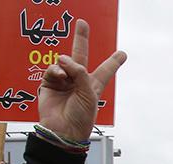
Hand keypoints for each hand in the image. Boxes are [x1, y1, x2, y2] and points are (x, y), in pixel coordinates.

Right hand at [36, 19, 126, 143]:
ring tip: (67, 76)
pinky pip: (53, 69)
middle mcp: (78, 81)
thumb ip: (80, 74)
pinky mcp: (49, 83)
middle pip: (81, 55)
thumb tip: (64, 59)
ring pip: (64, 61)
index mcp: (93, 85)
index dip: (113, 62)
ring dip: (66, 64)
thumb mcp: (89, 95)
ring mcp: (63, 81)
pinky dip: (57, 71)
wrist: (63, 131)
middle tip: (82, 23)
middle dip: (81, 38)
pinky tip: (61, 77)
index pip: (105, 70)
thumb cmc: (80, 119)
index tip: (122, 54)